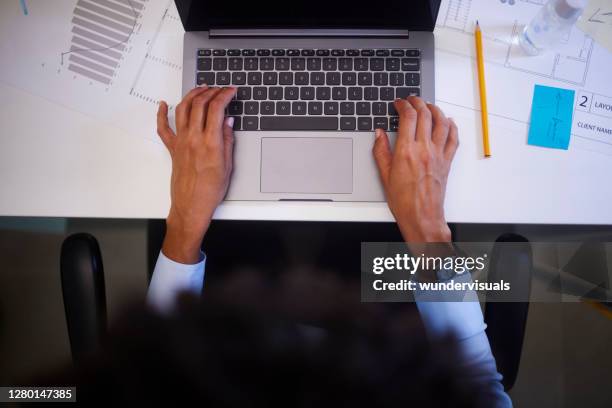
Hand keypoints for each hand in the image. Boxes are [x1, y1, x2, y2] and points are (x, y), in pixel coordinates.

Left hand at [157, 86, 236, 262]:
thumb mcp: (228, 165)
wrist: (192, 205)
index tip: (231, 91)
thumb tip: (228, 121)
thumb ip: (227, 140)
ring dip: (192, 96)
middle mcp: (194, 139)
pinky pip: (163, 127)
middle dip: (211, 91)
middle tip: (219, 89)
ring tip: (200, 90)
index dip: (224, 95)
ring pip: (183, 109)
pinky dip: (161, 113)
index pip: (216, 109)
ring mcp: (181, 142)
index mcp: (210, 143)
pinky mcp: (172, 148)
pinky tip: (163, 104)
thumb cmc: (210, 190)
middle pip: (199, 104)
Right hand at [373, 96, 458, 242]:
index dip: (403, 105)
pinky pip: (453, 138)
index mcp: (406, 152)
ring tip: (428, 106)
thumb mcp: (384, 175)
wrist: (422, 217)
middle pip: (425, 115)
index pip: (408, 117)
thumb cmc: (403, 201)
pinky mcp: (447, 161)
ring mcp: (438, 154)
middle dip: (418, 102)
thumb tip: (379, 134)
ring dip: (435, 109)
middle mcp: (424, 150)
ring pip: (442, 122)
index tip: (399, 103)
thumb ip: (381, 151)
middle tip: (412, 100)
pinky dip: (452, 126)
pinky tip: (447, 122)